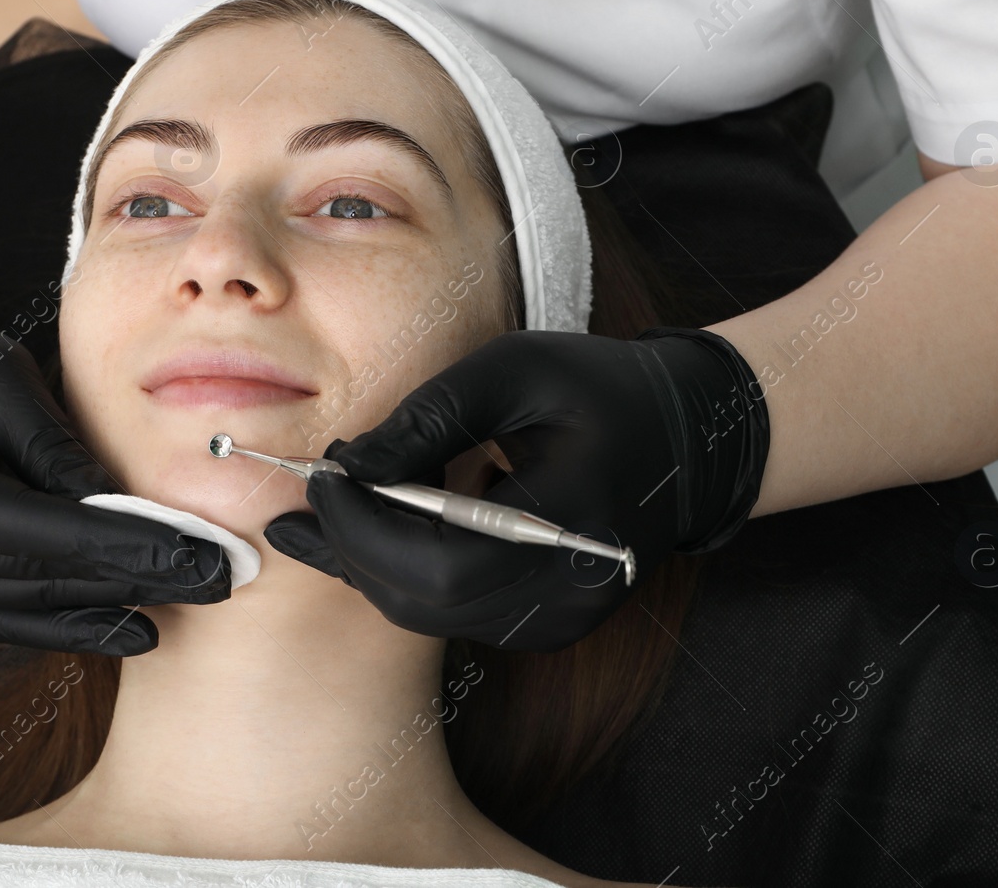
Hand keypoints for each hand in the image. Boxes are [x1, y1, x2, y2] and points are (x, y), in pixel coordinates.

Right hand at [0, 258, 228, 655]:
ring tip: (187, 599)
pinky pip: (5, 618)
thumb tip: (121, 509)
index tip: (188, 550)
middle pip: (32, 577)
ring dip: (109, 607)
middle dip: (130, 578)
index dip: (115, 543)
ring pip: (24, 607)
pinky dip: (69, 624)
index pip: (32, 529)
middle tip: (214, 577)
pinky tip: (131, 629)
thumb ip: (53, 448)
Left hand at [263, 328, 767, 650]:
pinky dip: (406, 570)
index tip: (320, 476)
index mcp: (570, 523)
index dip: (365, 529)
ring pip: (428, 613)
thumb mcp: (514, 371)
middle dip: (353, 545)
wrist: (684, 439)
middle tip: (313, 488)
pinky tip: (381, 523)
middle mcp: (565, 593)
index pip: (440, 564)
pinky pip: (452, 611)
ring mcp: (557, 620)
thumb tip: (348, 464)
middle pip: (424, 601)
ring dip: (371, 558)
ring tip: (334, 500)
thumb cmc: (602, 390)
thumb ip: (430, 417)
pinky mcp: (545, 625)